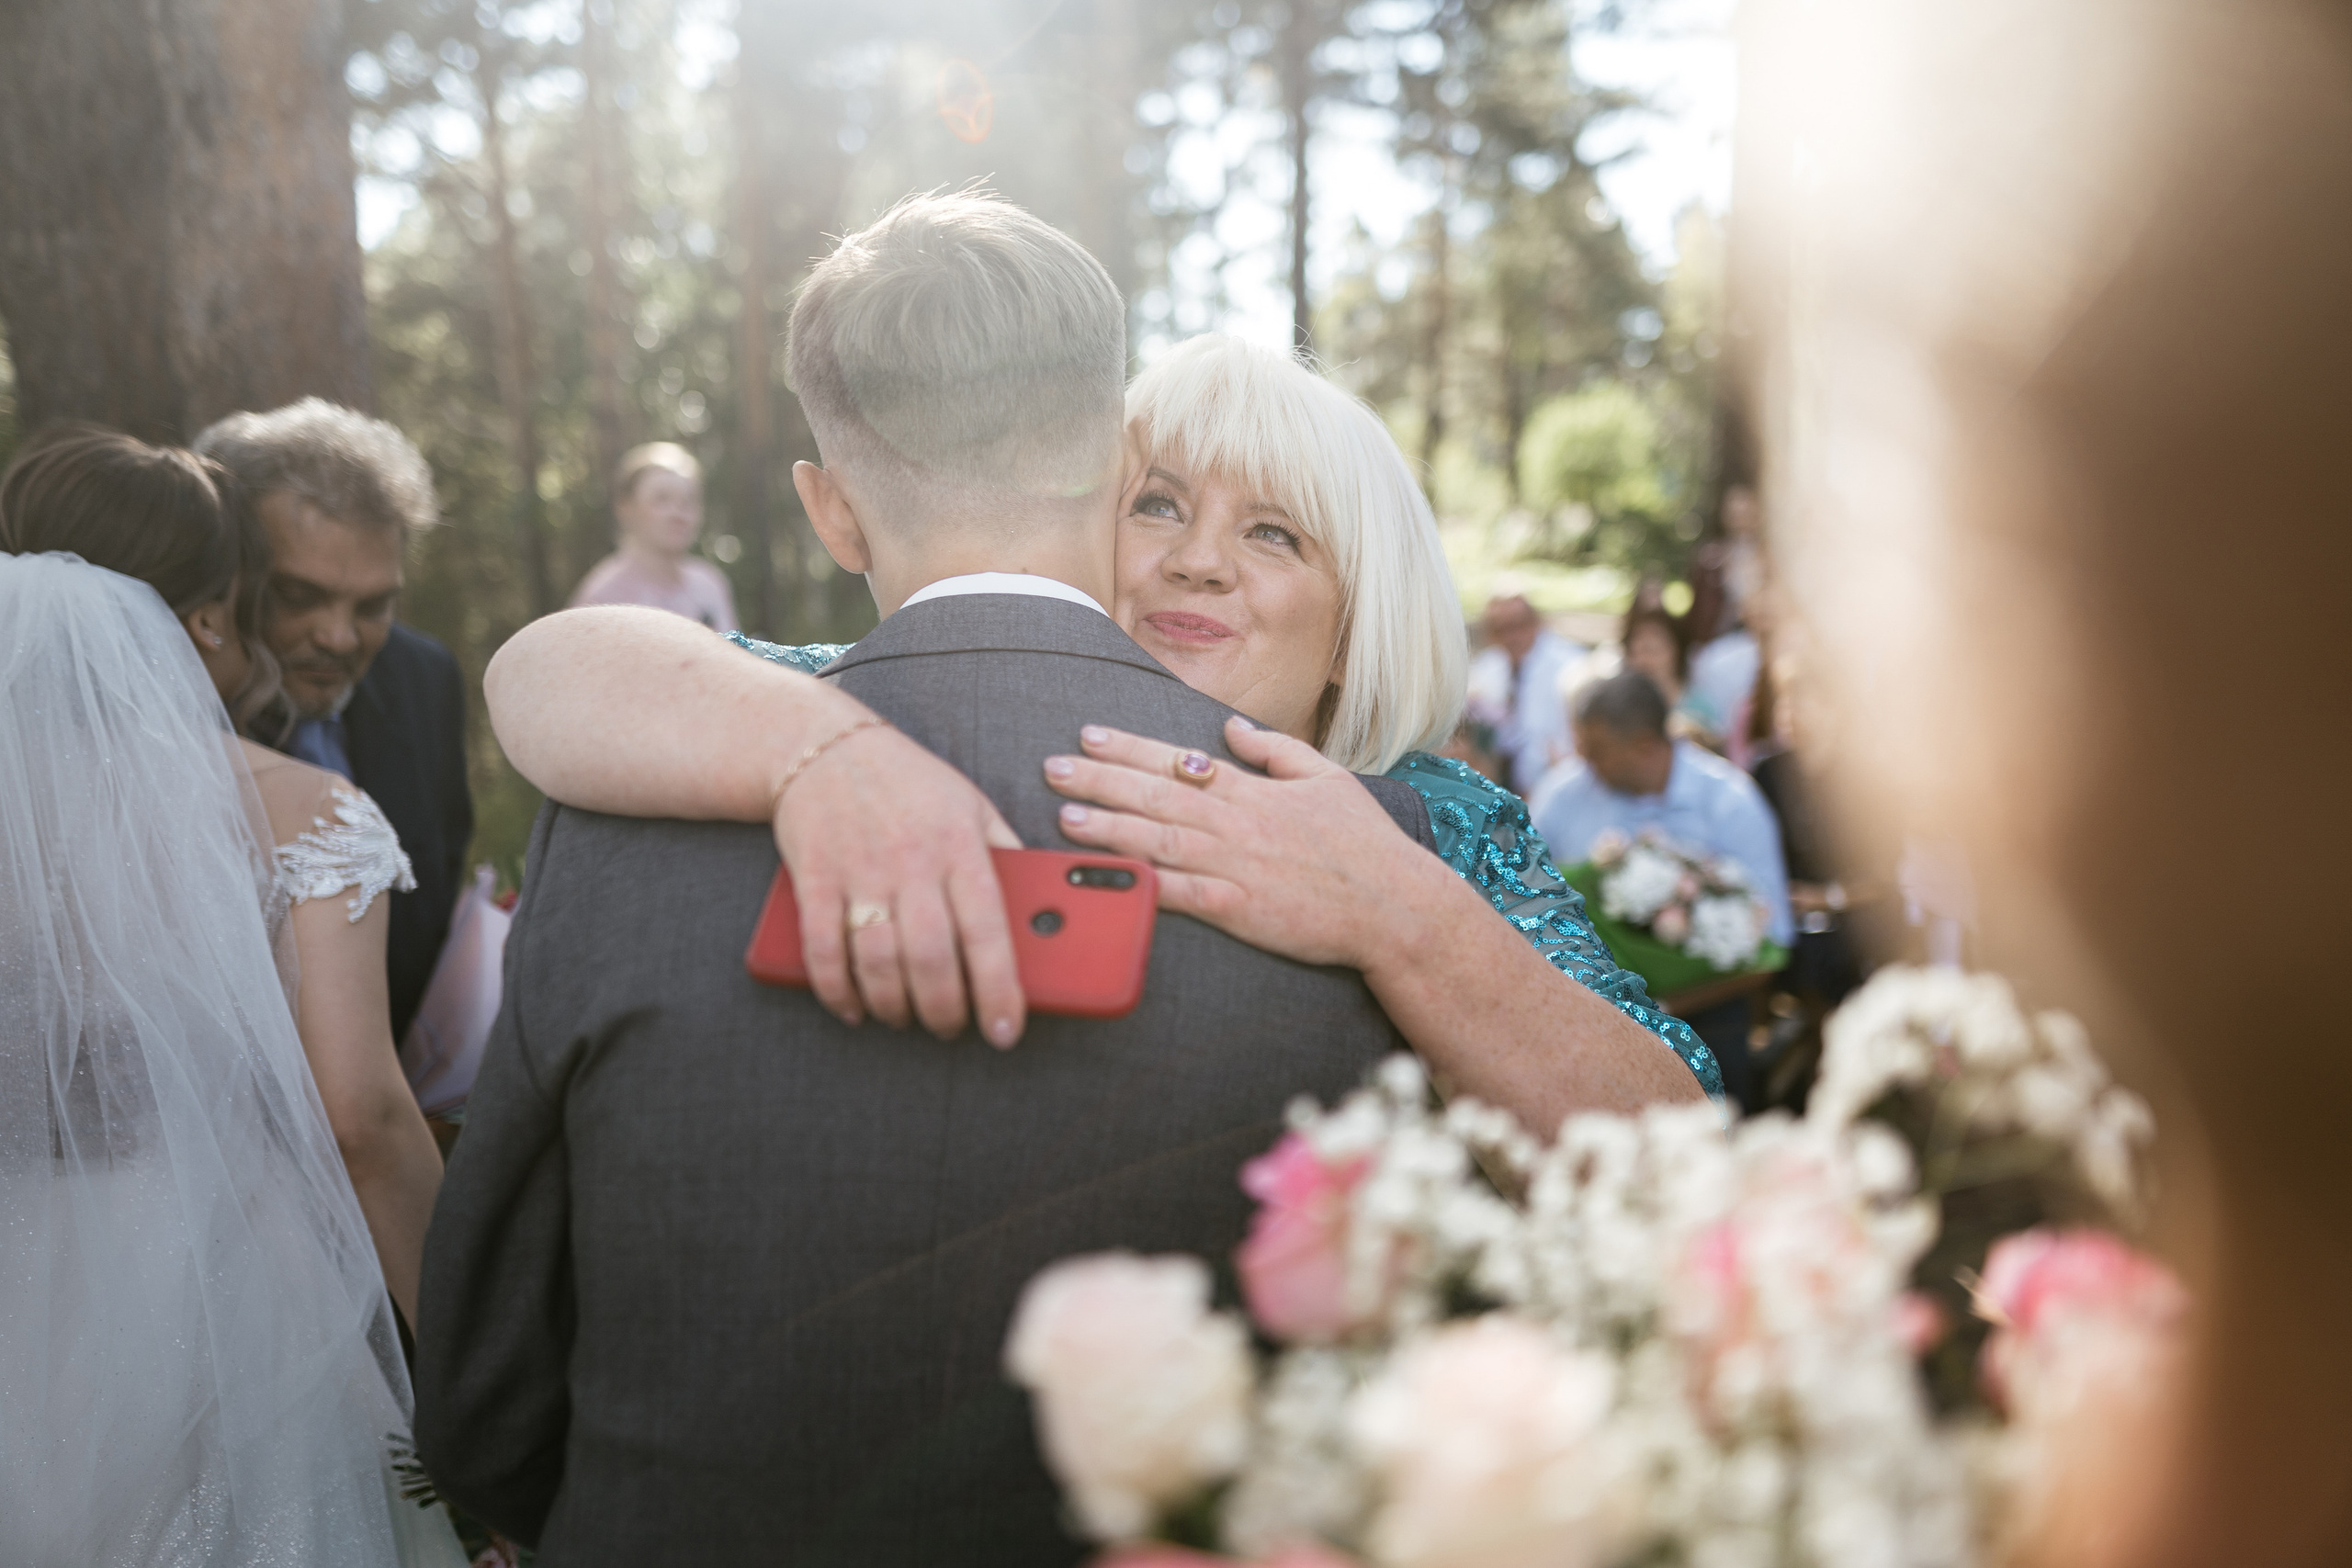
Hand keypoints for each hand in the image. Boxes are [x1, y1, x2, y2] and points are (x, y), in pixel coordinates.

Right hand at [773, 717, 1026, 1045]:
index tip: (1007, 1032)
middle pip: (931, 958)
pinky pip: (823, 950)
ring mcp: (859, 871)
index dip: (999, 991)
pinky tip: (854, 1009)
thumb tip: (1044, 909)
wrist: (825, 746)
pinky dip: (837, 991)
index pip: (988, 931)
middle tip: (953, 1030)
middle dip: (944, 1011)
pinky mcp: (814, 879)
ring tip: (907, 1020)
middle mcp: (911, 861)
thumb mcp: (973, 805)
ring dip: (894, 1007)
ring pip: (878, 961)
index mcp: (960, 846)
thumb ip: (1006, 855)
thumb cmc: (911, 783)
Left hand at [1042, 715, 1445, 971]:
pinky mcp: (1238, 910)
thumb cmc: (1364, 843)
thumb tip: (1231, 728)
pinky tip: (1107, 880)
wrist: (1394, 905)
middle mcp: (1236, 824)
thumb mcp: (1326, 778)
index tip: (1089, 735)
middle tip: (1053, 767)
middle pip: (1154, 796)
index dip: (1129, 748)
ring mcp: (1235, 867)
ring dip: (1107, 828)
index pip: (1177, 762)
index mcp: (1253, 792)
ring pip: (1158, 841)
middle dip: (1099, 779)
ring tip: (1065, 816)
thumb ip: (1274, 750)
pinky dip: (1141, 887)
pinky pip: (1179, 896)